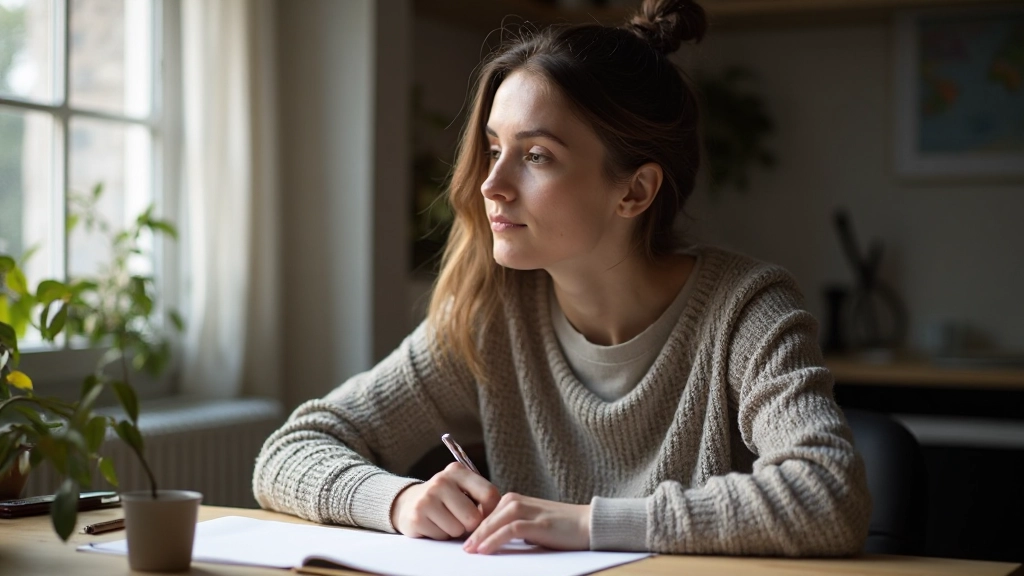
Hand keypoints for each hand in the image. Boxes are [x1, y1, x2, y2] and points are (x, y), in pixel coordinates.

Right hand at [391, 462, 500, 539]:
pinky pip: (442, 536)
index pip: (489, 494)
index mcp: (458, 471)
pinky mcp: (417, 516)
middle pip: (474, 517)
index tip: (486, 516)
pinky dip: (440, 535)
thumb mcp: (462, 489)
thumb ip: (480, 497)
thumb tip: (497, 518)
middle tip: (459, 518)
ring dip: (454, 531)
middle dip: (470, 525)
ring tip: (444, 520)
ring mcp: (427, 498)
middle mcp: (442, 481)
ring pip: (458, 529)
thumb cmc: (445, 498)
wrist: (408, 502)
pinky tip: (433, 524)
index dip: (492, 511)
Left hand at [462, 492, 589, 553]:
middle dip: (473, 533)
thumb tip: (490, 542)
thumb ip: (512, 528)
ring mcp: (527, 510)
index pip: (485, 515)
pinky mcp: (536, 522)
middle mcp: (517, 501)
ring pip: (495, 522)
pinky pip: (509, 530)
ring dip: (480, 537)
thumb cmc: (559, 527)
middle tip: (461, 549)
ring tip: (469, 551)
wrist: (587, 524)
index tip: (463, 542)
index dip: (473, 529)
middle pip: (487, 517)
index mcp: (514, 500)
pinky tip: (484, 549)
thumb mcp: (530, 525)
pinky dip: (494, 540)